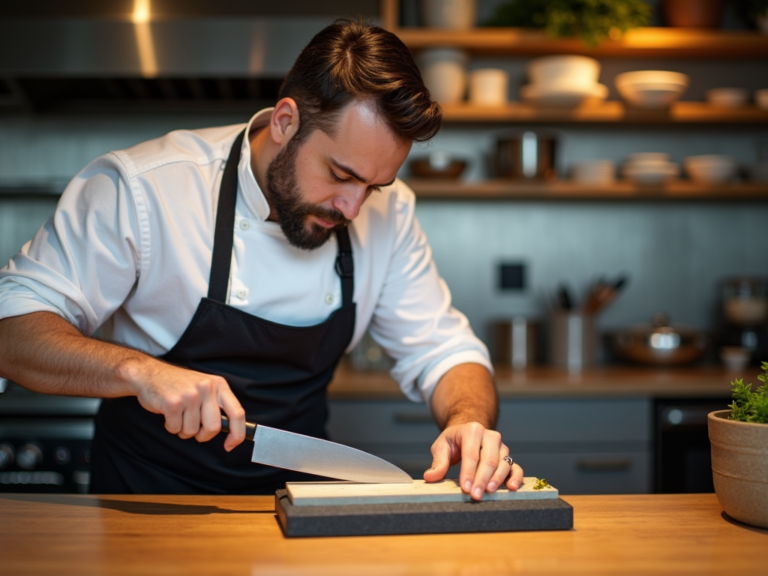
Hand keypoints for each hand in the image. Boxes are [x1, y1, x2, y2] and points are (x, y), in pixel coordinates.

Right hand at [117, 358, 245, 450]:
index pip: (238, 413)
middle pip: (213, 428)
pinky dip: (171, 426)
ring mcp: (190, 395)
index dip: (237, 434)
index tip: (230, 445)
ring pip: (192, 431)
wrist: (150, 374)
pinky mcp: (173, 403)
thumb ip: (217, 405)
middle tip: (194, 430)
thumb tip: (231, 431)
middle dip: (203, 435)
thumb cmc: (179, 385)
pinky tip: (168, 413)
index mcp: (219, 385)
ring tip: (178, 415)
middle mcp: (207, 388)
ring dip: (183, 430)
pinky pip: (175, 429)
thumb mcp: (205, 387)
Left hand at [424, 422, 523, 500]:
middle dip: (481, 479)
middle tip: (475, 495)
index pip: (471, 454)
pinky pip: (515, 467)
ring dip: (497, 480)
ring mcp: (501, 447)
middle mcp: (490, 437)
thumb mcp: (442, 446)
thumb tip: (431, 477)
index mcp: (472, 431)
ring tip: (489, 492)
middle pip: (488, 460)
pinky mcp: (508, 457)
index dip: (468, 472)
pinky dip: (516, 477)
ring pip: (502, 464)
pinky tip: (512, 487)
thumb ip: (438, 462)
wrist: (469, 433)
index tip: (466, 488)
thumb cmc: (454, 441)